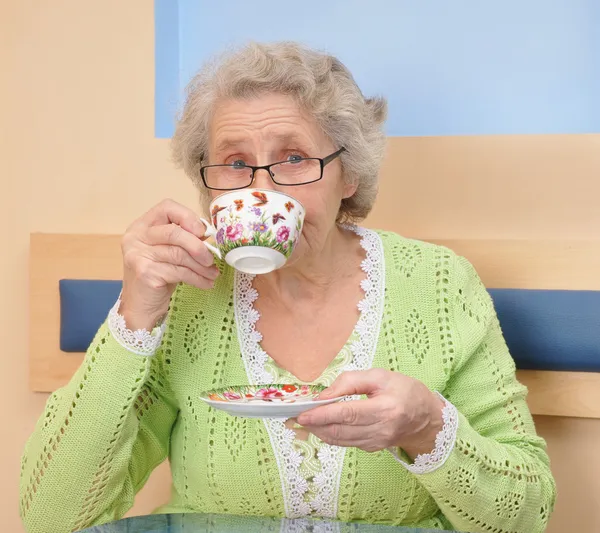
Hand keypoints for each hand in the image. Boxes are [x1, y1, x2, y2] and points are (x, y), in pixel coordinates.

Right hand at [120, 199, 218, 329]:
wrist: (141, 307)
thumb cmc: (158, 276)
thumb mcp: (169, 253)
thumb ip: (183, 239)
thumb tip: (209, 234)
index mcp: (142, 226)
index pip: (166, 208)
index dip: (187, 217)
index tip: (202, 231)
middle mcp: (136, 237)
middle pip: (174, 232)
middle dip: (198, 246)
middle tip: (211, 259)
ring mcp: (138, 255)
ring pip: (179, 254)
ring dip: (201, 266)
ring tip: (213, 274)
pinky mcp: (145, 273)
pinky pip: (179, 272)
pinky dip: (197, 278)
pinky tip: (205, 283)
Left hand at [296, 369, 444, 457]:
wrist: (427, 418)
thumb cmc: (405, 391)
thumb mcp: (380, 376)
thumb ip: (350, 382)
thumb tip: (324, 395)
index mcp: (386, 408)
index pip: (348, 413)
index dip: (323, 415)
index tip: (302, 413)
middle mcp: (381, 429)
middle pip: (340, 429)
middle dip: (314, 425)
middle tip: (292, 418)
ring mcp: (377, 442)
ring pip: (340, 440)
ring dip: (318, 432)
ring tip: (299, 423)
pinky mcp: (373, 448)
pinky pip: (346, 443)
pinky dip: (329, 435)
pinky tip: (318, 427)